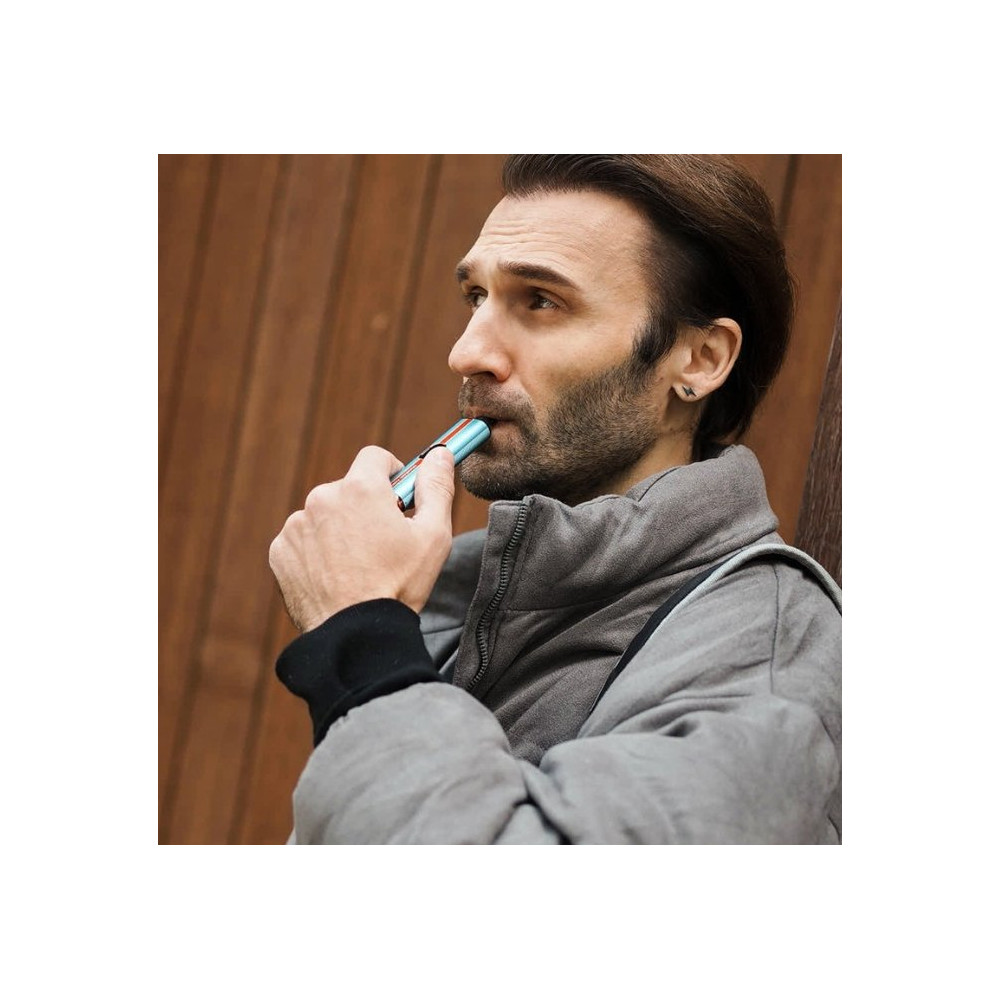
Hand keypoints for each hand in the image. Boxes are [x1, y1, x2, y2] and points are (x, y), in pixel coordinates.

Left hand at [268, 445, 455, 631]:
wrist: (354, 636)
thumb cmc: (398, 586)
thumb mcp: (433, 535)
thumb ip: (436, 487)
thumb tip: (441, 453)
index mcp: (360, 488)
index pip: (375, 458)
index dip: (391, 474)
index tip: (399, 497)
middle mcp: (322, 498)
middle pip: (349, 488)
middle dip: (366, 507)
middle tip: (383, 543)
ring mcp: (297, 525)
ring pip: (325, 515)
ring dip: (340, 529)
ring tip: (358, 566)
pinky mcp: (280, 551)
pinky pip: (303, 540)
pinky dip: (317, 552)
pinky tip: (335, 576)